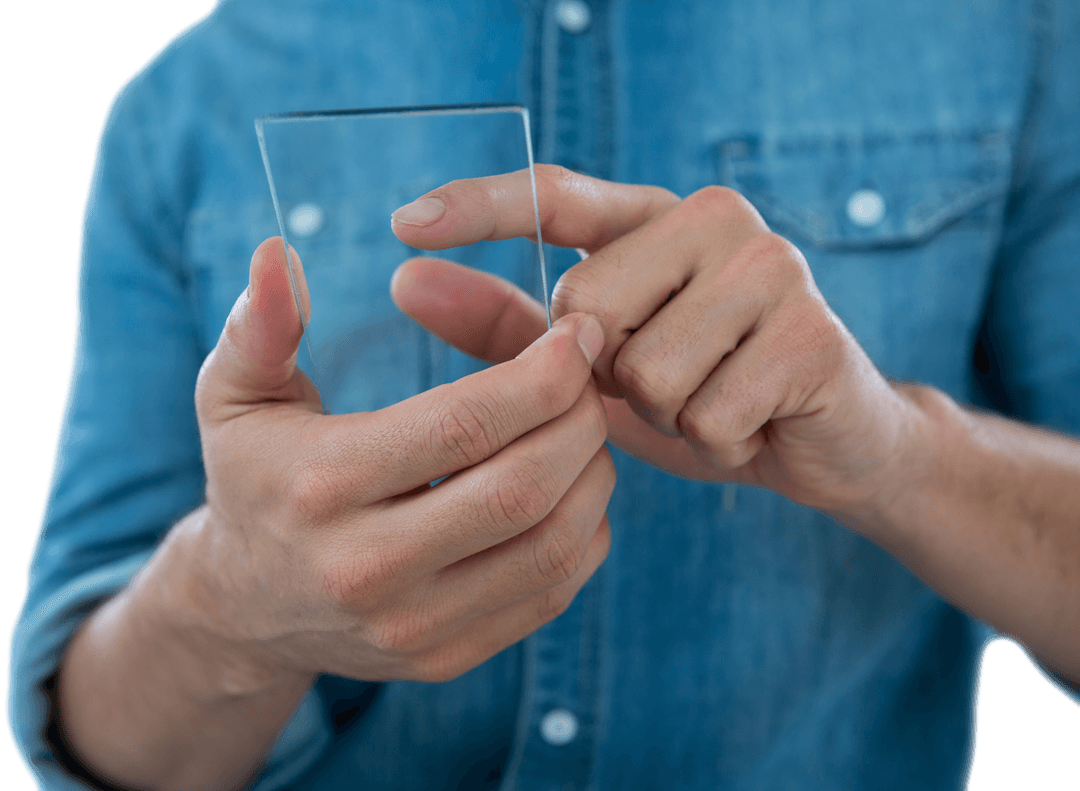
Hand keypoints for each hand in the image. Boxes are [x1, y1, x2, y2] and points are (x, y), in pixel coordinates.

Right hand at [182, 235, 613, 684]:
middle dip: (579, 420)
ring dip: (593, 476)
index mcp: (323, 486)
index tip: (576, 333)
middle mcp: (368, 568)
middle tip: (591, 377)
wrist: (245, 609)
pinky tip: (573, 488)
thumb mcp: (233, 396)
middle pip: (521, 488)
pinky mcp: (444, 657)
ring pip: (551, 547)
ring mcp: (412, 626)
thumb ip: (258, 326)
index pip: (464, 425)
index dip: (541, 373)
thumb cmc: (253, 478)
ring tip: (586, 427)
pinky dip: (584, 533)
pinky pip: (550, 593)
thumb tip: (277, 253)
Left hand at [390, 165, 917, 518]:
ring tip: (710, 400)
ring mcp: (771, 267)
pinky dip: (715, 440)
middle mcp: (716, 218)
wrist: (826, 441)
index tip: (402, 224)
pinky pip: (705, 413)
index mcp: (655, 215)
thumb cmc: (700, 392)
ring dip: (664, 414)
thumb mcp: (595, 366)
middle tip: (664, 380)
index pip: (555, 194)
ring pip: (644, 370)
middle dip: (608, 375)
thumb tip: (405, 279)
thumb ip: (507, 327)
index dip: (480, 206)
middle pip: (588, 309)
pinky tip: (750, 425)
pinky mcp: (810, 332)